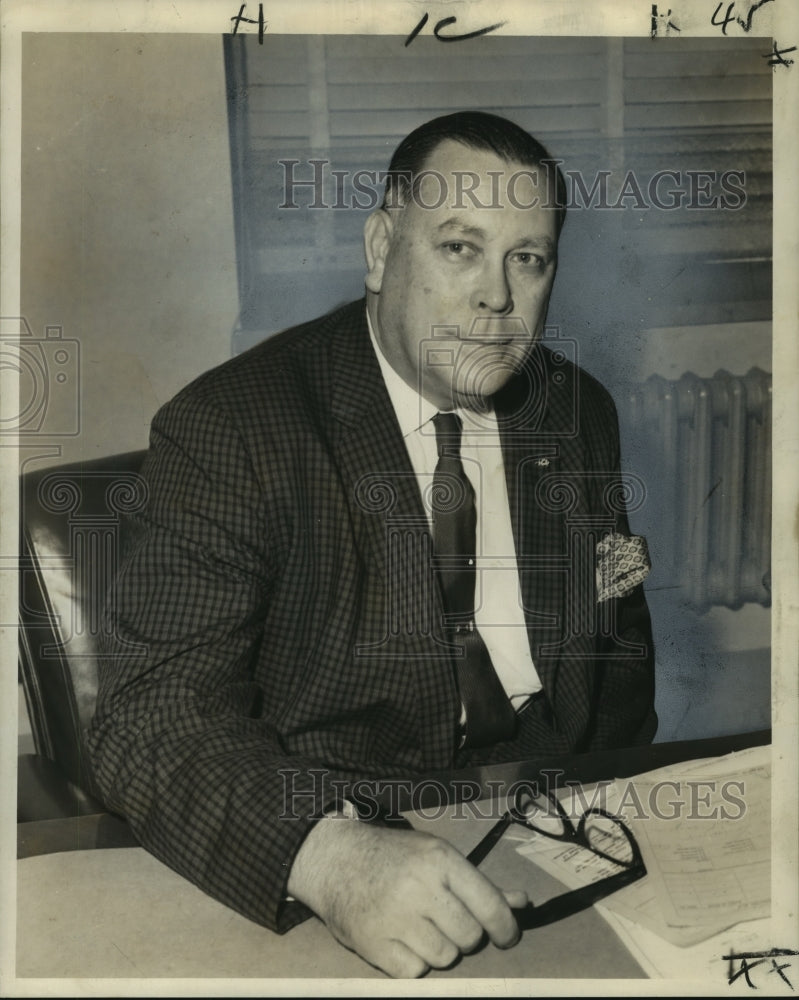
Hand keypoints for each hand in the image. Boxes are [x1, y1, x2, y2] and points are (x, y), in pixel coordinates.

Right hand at [287, 815, 526, 977]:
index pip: (490, 906)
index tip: (507, 936)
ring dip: (438, 949)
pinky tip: (402, 940)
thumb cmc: (394, 857)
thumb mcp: (436, 855)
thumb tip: (522, 903)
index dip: (505, 929)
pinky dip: (413, 962)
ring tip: (421, 928)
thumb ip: (479, 883)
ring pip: (444, 958)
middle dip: (465, 936)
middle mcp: (419, 887)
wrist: (336, 859)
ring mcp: (395, 917)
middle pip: (469, 938)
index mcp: (439, 860)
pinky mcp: (374, 943)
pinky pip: (415, 972)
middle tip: (448, 922)